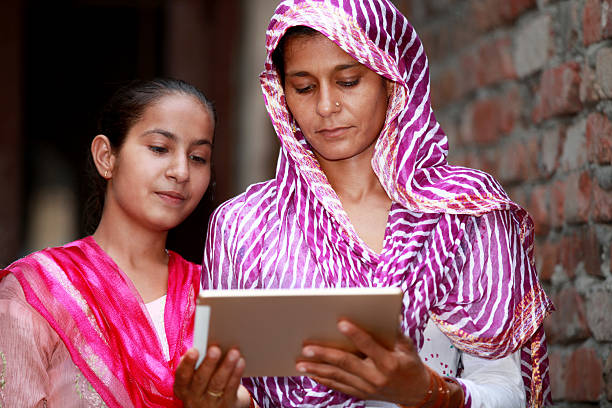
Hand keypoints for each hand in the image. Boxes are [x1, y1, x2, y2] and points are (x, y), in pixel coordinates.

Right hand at [174, 346, 250, 407]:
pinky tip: (241, 362)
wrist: (216, 407)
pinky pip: (231, 388)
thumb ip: (198, 362)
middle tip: (215, 348)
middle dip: (208, 363)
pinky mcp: (226, 404)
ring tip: (234, 352)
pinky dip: (236, 374)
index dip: (187, 363)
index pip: (182, 375)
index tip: (194, 350)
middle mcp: (194, 397)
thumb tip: (208, 343)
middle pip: (200, 379)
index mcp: (183, 387)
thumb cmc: (205, 382)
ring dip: (226, 366)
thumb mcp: (195, 377)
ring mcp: (210, 403)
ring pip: (218, 383)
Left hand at [295, 320, 431, 405]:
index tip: (340, 322)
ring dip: (317, 369)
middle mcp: (376, 378)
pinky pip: (338, 386)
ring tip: (300, 362)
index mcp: (389, 363)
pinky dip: (323, 379)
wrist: (416, 392)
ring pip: (337, 377)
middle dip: (325, 355)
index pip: (369, 346)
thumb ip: (395, 330)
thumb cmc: (410, 364)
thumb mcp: (408, 346)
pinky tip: (310, 372)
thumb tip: (386, 311)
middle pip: (346, 364)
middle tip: (306, 347)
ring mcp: (367, 388)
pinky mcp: (360, 393)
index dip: (355, 334)